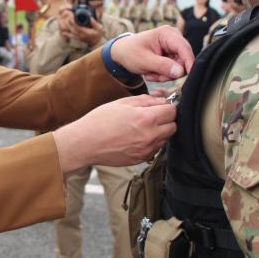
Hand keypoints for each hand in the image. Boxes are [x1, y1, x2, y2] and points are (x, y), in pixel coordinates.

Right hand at [53, 95, 176, 173]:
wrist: (85, 143)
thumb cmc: (100, 121)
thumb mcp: (122, 103)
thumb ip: (146, 100)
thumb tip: (161, 99)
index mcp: (146, 118)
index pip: (172, 111)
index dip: (167, 106)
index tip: (161, 105)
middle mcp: (149, 136)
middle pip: (173, 126)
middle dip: (166, 119)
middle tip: (154, 115)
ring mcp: (146, 150)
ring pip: (166, 138)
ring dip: (160, 131)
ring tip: (143, 127)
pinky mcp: (141, 159)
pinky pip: (155, 149)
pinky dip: (152, 142)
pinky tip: (138, 137)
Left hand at [57, 10, 103, 46]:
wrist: (97, 42)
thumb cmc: (98, 34)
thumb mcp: (99, 28)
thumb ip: (95, 23)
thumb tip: (90, 18)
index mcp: (85, 32)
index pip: (77, 27)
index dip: (73, 22)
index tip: (71, 17)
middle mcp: (81, 35)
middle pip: (72, 29)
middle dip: (69, 23)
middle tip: (67, 17)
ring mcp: (79, 38)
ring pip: (71, 33)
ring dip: (67, 28)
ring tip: (64, 23)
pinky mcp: (78, 39)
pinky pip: (71, 37)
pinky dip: (67, 35)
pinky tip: (63, 33)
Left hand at [110, 26, 193, 81]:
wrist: (122, 52)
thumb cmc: (130, 52)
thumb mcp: (144, 60)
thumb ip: (162, 66)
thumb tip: (180, 72)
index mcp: (167, 33)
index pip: (184, 48)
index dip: (189, 63)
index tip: (189, 77)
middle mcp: (173, 37)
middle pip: (183, 60)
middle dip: (169, 72)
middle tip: (153, 75)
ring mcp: (173, 46)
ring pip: (178, 68)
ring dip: (164, 75)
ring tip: (149, 72)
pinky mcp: (172, 54)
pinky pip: (173, 69)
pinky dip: (163, 74)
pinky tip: (152, 71)